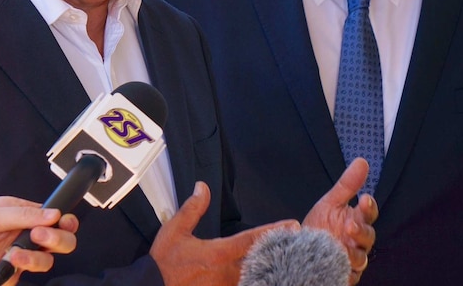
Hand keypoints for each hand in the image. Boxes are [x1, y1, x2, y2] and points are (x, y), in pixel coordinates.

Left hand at [0, 196, 78, 285]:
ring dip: (32, 259)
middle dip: (56, 240)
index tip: (62, 223)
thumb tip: (53, 214)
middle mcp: (23, 238)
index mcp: (23, 217)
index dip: (65, 222)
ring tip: (13, 255)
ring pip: (44, 263)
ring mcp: (16, 259)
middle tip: (40, 238)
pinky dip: (0, 272)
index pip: (55, 218)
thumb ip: (23, 215)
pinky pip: (16, 279)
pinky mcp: (5, 278)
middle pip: (58, 242)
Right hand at [150, 181, 300, 285]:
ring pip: (255, 277)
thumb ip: (192, 209)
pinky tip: (266, 277)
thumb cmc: (163, 262)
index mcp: (218, 252)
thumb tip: (202, 187)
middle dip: (279, 251)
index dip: (274, 231)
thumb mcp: (174, 230)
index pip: (252, 239)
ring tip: (289, 260)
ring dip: (270, 268)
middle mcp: (227, 271)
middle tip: (299, 243)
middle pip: (261, 260)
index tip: (293, 225)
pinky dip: (255, 280)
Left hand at [302, 158, 378, 284]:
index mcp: (356, 220)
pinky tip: (336, 264)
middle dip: (361, 230)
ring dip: (354, 253)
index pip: (369, 213)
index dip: (369, 207)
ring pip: (360, 259)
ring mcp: (350, 259)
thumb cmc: (320, 226)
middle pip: (368, 237)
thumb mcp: (331, 202)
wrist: (301, 251)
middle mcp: (356, 241)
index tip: (365, 199)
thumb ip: (348, 184)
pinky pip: (347, 275)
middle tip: (350, 225)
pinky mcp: (341, 274)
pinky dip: (344, 271)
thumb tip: (361, 162)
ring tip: (342, 246)